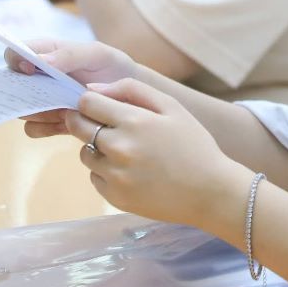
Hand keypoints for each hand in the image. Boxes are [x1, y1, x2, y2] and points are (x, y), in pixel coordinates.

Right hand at [6, 39, 141, 138]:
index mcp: (47, 54)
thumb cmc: (114, 67)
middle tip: (45, 97)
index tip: (29, 71)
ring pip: (21, 109)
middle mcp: (40, 78)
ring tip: (61, 110)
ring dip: (35, 112)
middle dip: (20, 93)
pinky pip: (34, 129)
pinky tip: (65, 123)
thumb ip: (70, 54)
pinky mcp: (53, 122)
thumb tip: (39, 61)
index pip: (15, 53)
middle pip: (12, 85)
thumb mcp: (97, 54)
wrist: (131, 97)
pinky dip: (44, 128)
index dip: (15, 61)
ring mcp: (45, 101)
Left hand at [65, 78, 248, 229]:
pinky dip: (106, 172)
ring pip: (84, 153)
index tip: (100, 105)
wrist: (210, 192)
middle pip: (77, 126)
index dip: (90, 101)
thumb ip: (131, 89)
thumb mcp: (172, 106)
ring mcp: (114, 175)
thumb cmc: (193, 144)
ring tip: (126, 152)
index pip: (86, 103)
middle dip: (85, 121)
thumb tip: (93, 88)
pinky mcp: (114, 197)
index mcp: (133, 121)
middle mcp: (118, 148)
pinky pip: (95, 177)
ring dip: (96, 148)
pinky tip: (131, 171)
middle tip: (106, 126)